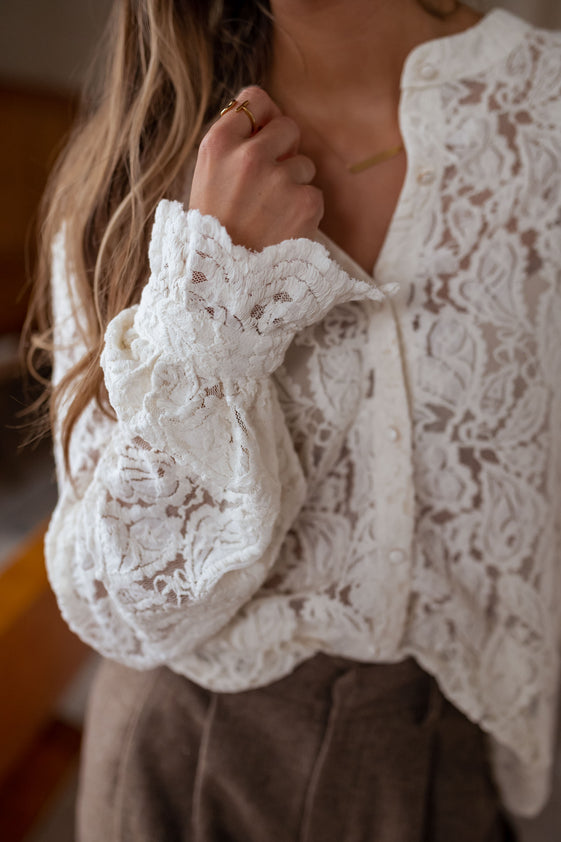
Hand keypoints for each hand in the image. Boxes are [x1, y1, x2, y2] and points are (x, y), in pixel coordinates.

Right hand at [189, 86, 323, 250]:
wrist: (223, 282)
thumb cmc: (214, 230)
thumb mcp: (206, 179)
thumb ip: (233, 145)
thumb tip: (269, 117)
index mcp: (218, 144)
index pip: (255, 100)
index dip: (262, 120)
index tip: (260, 139)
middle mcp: (249, 156)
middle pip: (288, 126)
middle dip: (284, 150)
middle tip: (266, 185)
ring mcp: (279, 179)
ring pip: (304, 164)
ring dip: (293, 185)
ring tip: (269, 215)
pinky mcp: (305, 203)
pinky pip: (314, 193)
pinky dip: (303, 211)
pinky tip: (281, 230)